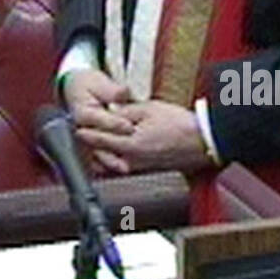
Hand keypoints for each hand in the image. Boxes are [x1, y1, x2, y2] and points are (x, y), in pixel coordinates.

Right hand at [62, 70, 133, 174]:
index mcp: (81, 111)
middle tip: (130, 151)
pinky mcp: (87, 145)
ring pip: (95, 153)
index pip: (98, 119)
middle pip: (95, 141)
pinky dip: (105, 165)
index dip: (114, 123)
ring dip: (108, 160)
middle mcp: (79, 127)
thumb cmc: (88, 85)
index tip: (129, 126)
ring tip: (124, 167)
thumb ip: (111, 90)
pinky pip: (95, 158)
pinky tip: (117, 169)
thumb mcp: (98, 82)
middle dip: (112, 148)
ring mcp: (82, 139)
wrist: (76, 90)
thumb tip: (122, 92)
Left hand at [74, 99, 211, 174]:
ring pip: (112, 164)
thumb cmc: (180, 125)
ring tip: (96, 143)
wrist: (203, 142)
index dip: (86, 133)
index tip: (76, 128)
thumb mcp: (149, 109)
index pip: (100, 140)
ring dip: (102, 154)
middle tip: (81, 136)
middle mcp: (133, 160)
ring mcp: (141, 167)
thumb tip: (110, 111)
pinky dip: (115, 159)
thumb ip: (126, 111)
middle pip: (102, 157)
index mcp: (131, 145)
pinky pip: (125, 166)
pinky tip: (116, 151)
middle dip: (91, 147)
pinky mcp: (149, 169)